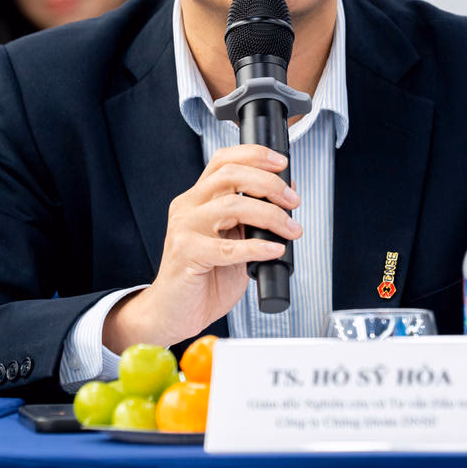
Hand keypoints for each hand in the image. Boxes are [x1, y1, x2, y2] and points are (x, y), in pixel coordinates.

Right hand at [102, 144, 301, 350]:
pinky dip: (257, 247)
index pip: (224, 160)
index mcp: (199, 198)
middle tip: (293, 200)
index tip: (281, 163)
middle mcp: (188, 207)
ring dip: (271, 215)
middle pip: (230, 175)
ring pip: (232, 206)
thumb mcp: (233, 241)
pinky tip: (274, 251)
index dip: (255, 155)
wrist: (174, 312)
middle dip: (269, 183)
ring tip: (290, 229)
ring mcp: (185, 228)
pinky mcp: (186, 253)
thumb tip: (285, 199)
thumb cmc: (203, 278)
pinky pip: (227, 247)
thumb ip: (252, 220)